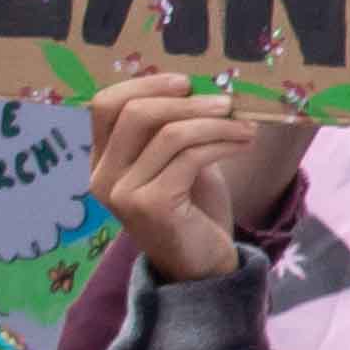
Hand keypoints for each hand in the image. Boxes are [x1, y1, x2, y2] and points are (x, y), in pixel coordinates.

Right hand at [83, 67, 310, 290]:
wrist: (203, 267)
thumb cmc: (193, 209)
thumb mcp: (179, 161)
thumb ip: (174, 128)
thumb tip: (202, 84)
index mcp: (103, 160)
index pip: (106, 105)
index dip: (145, 84)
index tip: (186, 82)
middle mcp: (104, 177)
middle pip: (135, 113)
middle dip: (187, 102)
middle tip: (226, 102)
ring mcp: (123, 194)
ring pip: (169, 134)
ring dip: (216, 123)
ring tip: (246, 126)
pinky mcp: (150, 206)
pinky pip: (188, 157)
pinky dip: (222, 142)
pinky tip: (243, 142)